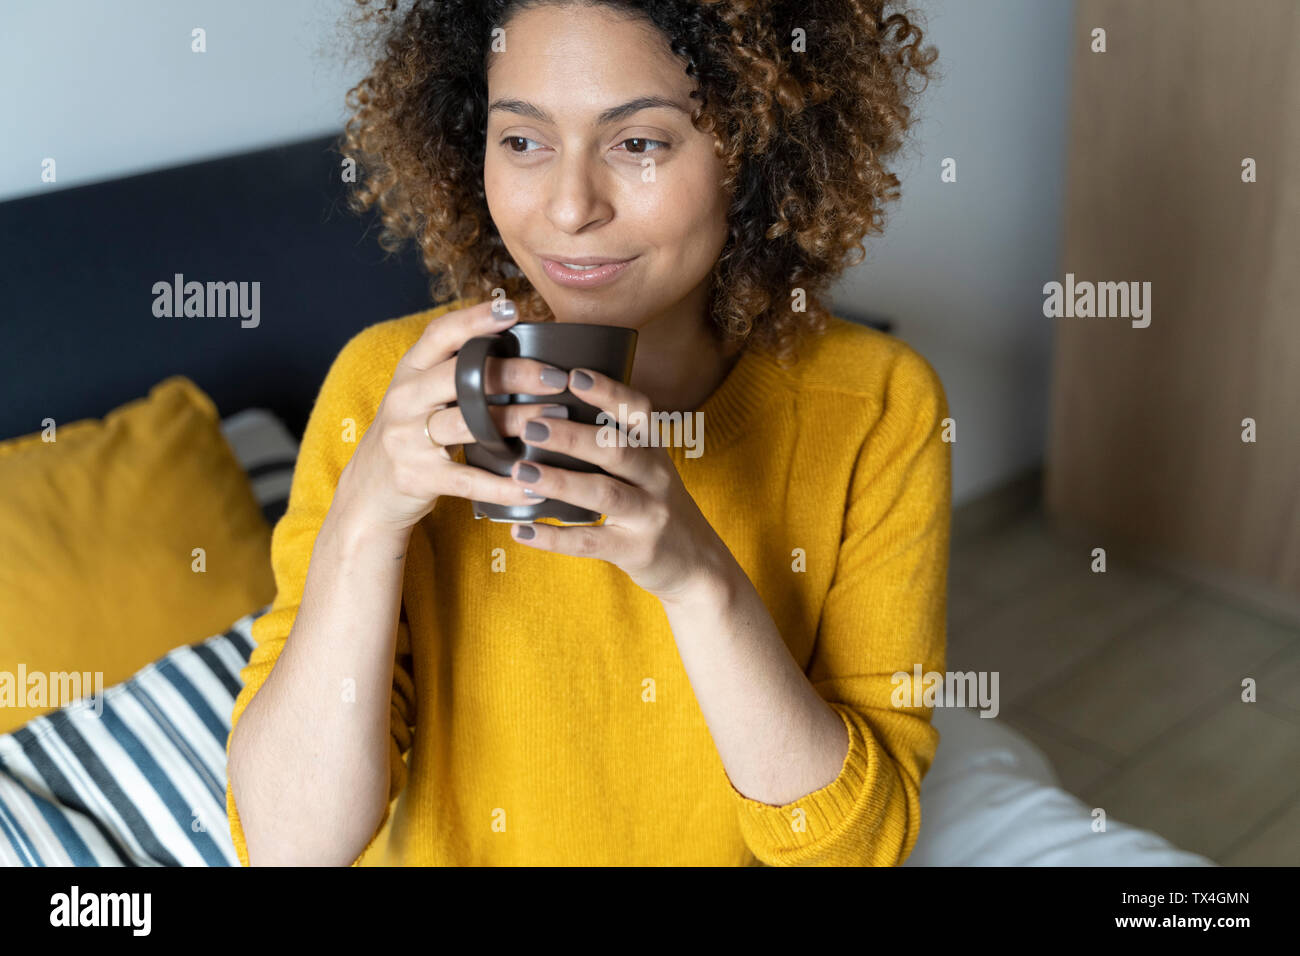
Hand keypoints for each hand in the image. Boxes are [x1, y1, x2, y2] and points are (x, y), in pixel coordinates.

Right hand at [335, 299, 571, 535]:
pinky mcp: (418, 478)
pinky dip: (505, 484)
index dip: (475, 319)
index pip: (440, 334)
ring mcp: (408, 439)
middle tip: (556, 376)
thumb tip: (516, 347)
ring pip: (470, 424)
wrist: (369, 490)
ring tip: (557, 418)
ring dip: (519, 420)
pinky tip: (534, 484)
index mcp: (408, 371)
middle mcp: (404, 400)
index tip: (513, 309)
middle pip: (462, 377)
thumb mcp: (419, 395)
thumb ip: (453, 372)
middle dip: (514, 374)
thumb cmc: (410, 435)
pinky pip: (470, 480)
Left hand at [504, 366, 733, 602]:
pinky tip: (521, 530)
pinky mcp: (636, 550)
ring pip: (603, 493)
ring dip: (559, 481)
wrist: (696, 564)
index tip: (573, 375)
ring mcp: (649, 514)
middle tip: (530, 425)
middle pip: (616, 449)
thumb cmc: (654, 505)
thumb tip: (547, 410)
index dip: (608, 391)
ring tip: (520, 472)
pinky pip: (591, 542)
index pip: (637, 410)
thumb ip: (611, 443)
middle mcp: (656, 476)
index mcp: (654, 449)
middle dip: (572, 436)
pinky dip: (553, 538)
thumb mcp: (647, 468)